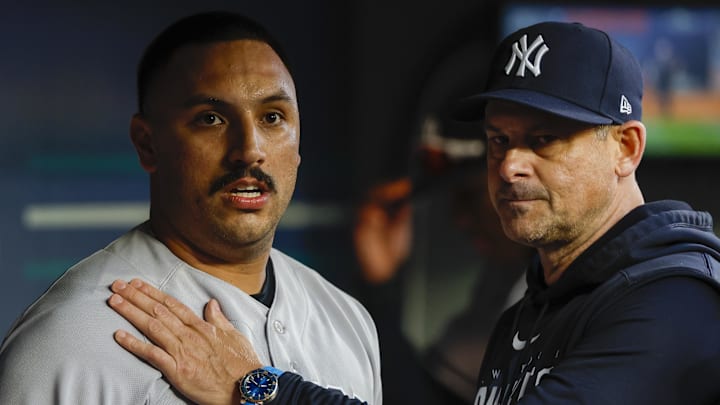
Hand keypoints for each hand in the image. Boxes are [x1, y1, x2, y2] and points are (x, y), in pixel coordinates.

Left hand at [107, 279, 262, 404]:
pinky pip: (151, 354)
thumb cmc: (242, 363)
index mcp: (202, 326)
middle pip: (158, 311)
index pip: (172, 304)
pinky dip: (134, 344)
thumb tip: (211, 303)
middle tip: (118, 285)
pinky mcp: (177, 370)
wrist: (247, 386)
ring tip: (114, 301)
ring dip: (131, 312)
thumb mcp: (234, 335)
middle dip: (136, 296)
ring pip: (152, 327)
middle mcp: (189, 335)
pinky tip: (119, 335)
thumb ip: (219, 318)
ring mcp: (182, 351)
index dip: (153, 292)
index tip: (138, 283)